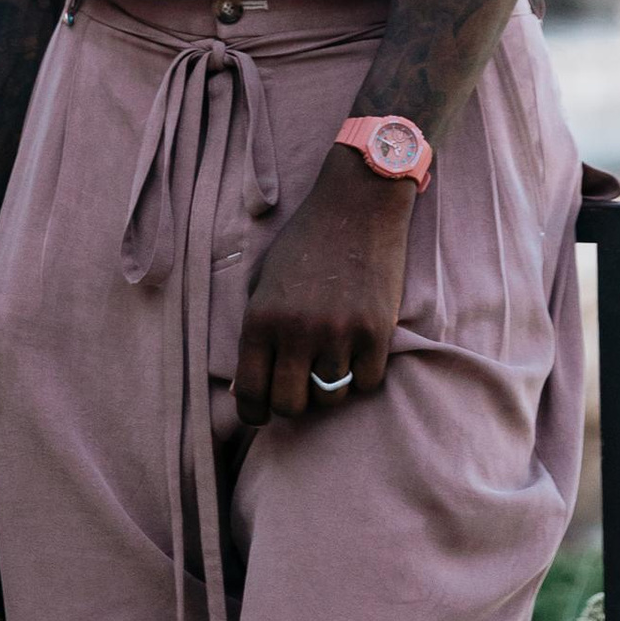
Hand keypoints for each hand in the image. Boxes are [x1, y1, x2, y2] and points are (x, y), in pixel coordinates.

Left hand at [232, 154, 414, 430]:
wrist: (357, 205)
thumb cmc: (305, 243)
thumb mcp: (264, 282)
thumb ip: (255, 335)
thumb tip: (243, 391)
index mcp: (261, 319)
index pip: (250, 393)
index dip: (254, 414)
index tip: (262, 415)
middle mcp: (296, 331)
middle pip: (290, 406)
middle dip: (293, 404)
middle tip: (300, 389)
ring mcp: (339, 333)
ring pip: (331, 398)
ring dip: (329, 388)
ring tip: (330, 363)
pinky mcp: (376, 331)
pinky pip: (366, 382)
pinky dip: (362, 375)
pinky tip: (357, 352)